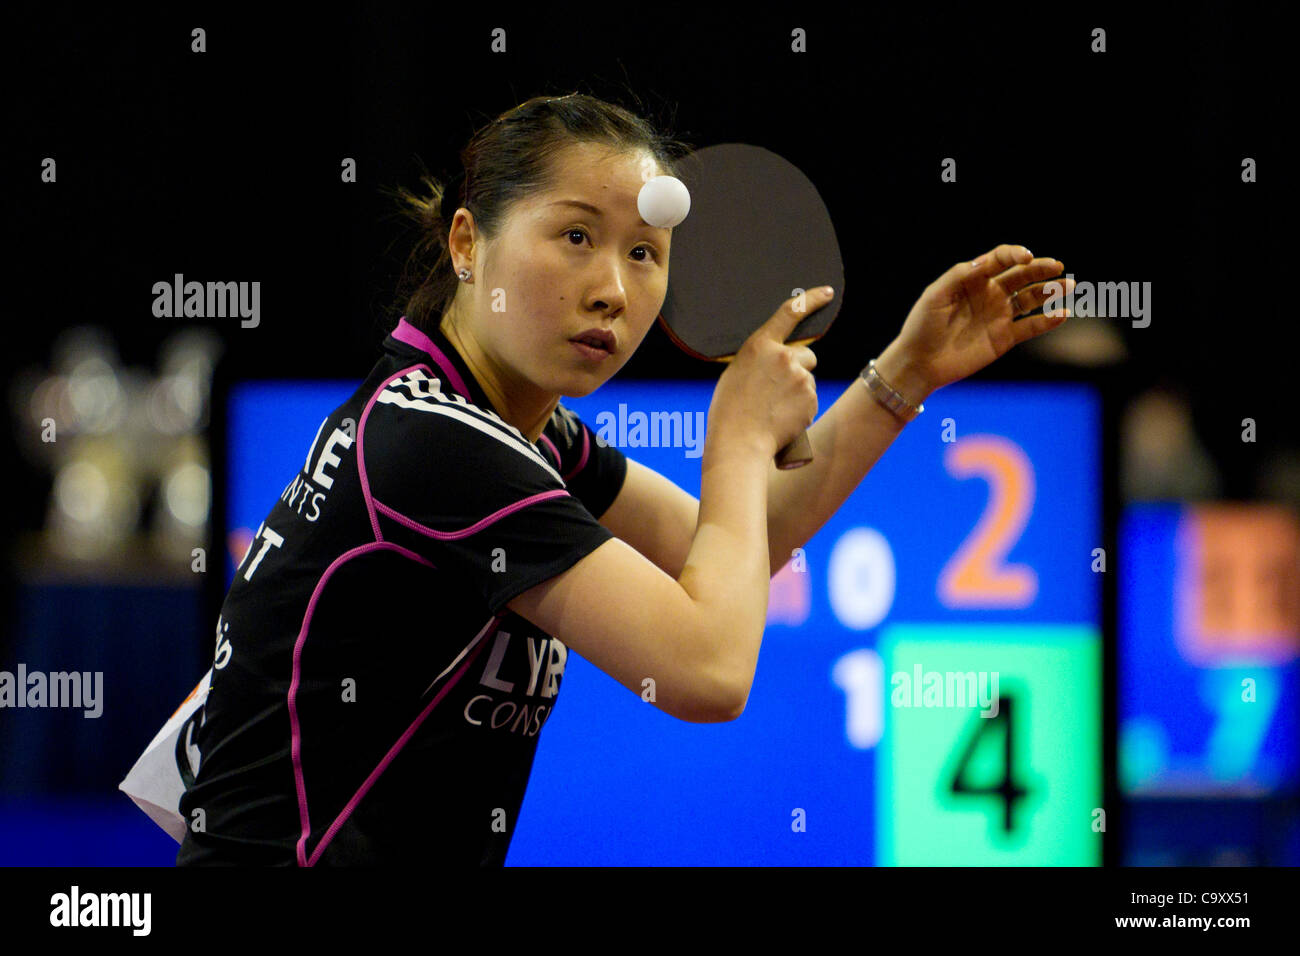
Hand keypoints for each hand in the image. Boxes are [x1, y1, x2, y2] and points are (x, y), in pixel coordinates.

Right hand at [709, 289, 822, 458]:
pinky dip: (800, 408)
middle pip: (806, 355)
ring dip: (798, 390)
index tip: (826, 292)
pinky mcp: (810, 399)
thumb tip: (776, 364)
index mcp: (760, 345)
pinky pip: (810, 399)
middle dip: (799, 368)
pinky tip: (782, 418)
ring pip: (807, 379)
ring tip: (774, 409)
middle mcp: (784, 356)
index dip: (811, 300)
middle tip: (778, 389)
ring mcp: (800, 378)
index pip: (789, 312)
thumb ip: (760, 361)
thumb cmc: (729, 411)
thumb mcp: (737, 373)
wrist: (739, 442)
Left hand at [885, 244, 1073, 395]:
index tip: (1026, 257)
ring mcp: (999, 315)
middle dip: (1039, 269)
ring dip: (1050, 291)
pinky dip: (1047, 321)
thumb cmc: (922, 326)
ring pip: (1030, 298)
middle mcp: (990, 294)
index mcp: (973, 279)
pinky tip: (1062, 314)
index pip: (999, 260)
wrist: (920, 363)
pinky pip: (1031, 326)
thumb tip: (983, 262)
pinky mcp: (1004, 338)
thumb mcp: (935, 296)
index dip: (1014, 255)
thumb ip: (959, 276)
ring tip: (1068, 285)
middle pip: (1021, 276)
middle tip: (1057, 266)